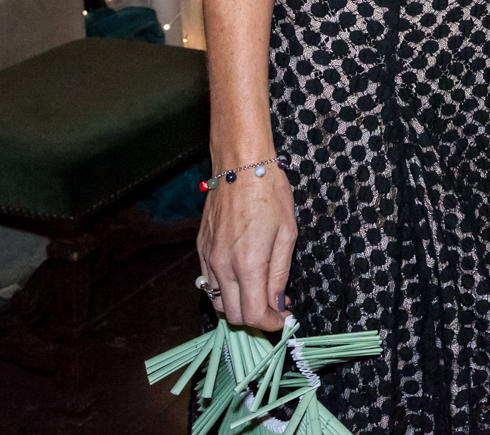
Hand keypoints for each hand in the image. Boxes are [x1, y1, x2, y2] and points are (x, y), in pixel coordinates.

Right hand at [197, 164, 295, 329]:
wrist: (241, 166)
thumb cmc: (270, 193)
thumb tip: (279, 304)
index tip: (283, 319)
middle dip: (254, 319)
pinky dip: (224, 290)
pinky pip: (209, 282)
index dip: (270, 324)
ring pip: (217, 302)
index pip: (252, 314)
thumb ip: (280, 274)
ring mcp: (208, 258)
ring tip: (258, 296)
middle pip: (232, 316)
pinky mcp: (201, 249)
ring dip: (238, 307)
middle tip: (273, 310)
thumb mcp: (287, 234)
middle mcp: (222, 266)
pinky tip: (242, 279)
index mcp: (247, 264)